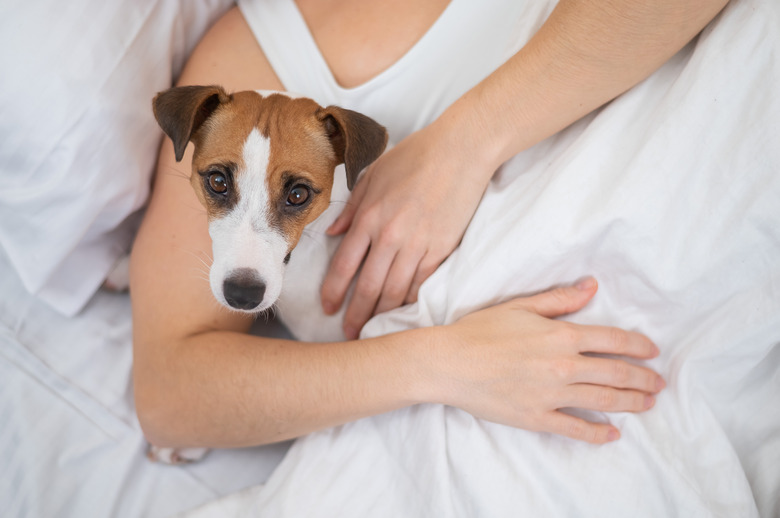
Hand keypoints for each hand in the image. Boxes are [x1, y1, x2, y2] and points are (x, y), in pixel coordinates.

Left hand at [321, 124, 493, 338]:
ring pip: (395, 291)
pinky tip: (403, 312)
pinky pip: (422, 283)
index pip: (344, 264)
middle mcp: (391, 236)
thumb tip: (333, 233)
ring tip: (374, 329)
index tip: (327, 308)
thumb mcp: (374, 175)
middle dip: (356, 314)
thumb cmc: (416, 156)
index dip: (333, 291)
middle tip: (350, 333)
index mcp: (369, 217)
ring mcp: (418, 245)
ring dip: (382, 314)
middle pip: (368, 286)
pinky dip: (410, 301)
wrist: (461, 150)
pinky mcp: (442, 249)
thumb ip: (352, 207)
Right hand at [433, 278, 664, 443]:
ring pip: (603, 400)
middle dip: (643, 378)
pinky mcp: (537, 418)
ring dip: (631, 402)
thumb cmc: (480, 331)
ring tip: (648, 404)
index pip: (613, 340)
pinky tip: (612, 433)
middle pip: (616, 373)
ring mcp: (552, 395)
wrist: (449, 363)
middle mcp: (564, 366)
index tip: (653, 351)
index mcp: (562, 335)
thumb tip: (592, 286)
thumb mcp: (520, 307)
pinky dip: (597, 433)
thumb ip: (560, 299)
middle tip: (659, 383)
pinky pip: (575, 429)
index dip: (638, 346)